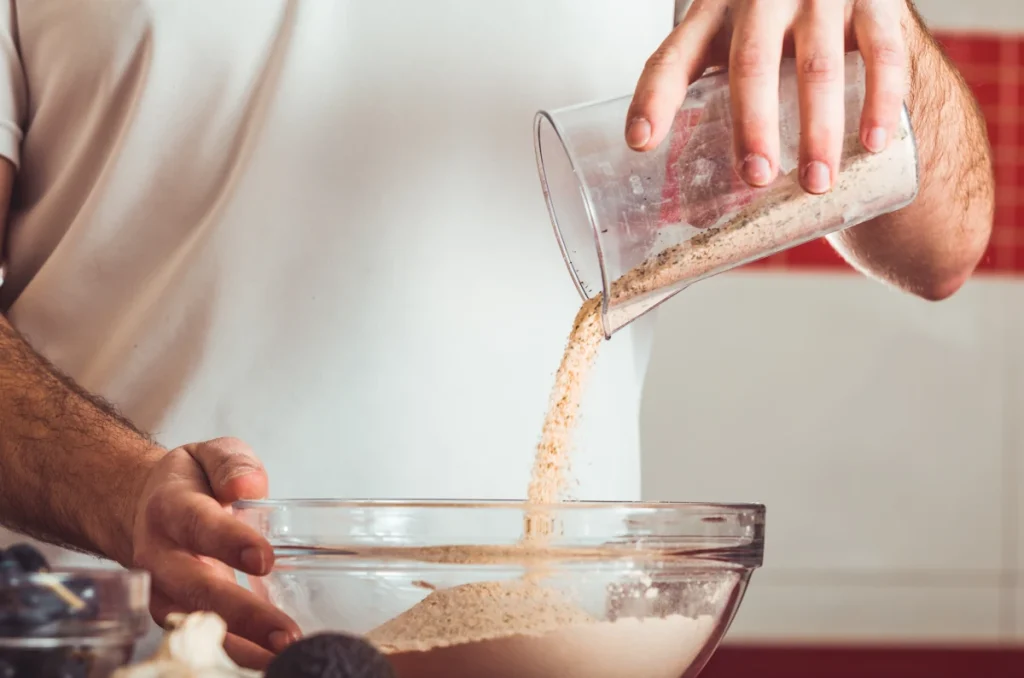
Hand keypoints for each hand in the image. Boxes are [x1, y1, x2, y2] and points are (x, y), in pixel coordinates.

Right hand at [130, 437, 300, 668]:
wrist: (142, 509)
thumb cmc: (187, 483)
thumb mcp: (208, 454)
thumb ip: (230, 463)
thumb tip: (248, 483)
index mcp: (169, 508)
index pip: (198, 524)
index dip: (229, 541)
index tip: (263, 558)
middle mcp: (159, 556)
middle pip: (196, 588)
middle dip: (242, 613)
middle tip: (284, 632)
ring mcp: (162, 592)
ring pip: (195, 624)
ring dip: (240, 646)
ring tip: (281, 657)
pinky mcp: (172, 616)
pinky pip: (198, 642)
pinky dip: (233, 656)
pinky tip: (268, 664)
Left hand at [627, 0, 909, 193]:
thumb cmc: (768, 27)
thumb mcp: (727, 44)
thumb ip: (709, 103)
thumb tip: (692, 206)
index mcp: (712, 15)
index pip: (673, 56)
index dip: (654, 99)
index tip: (641, 143)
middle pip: (750, 62)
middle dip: (753, 125)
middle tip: (757, 178)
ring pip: (817, 65)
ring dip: (818, 129)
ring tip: (816, 183)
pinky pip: (881, 51)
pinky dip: (880, 99)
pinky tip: (873, 143)